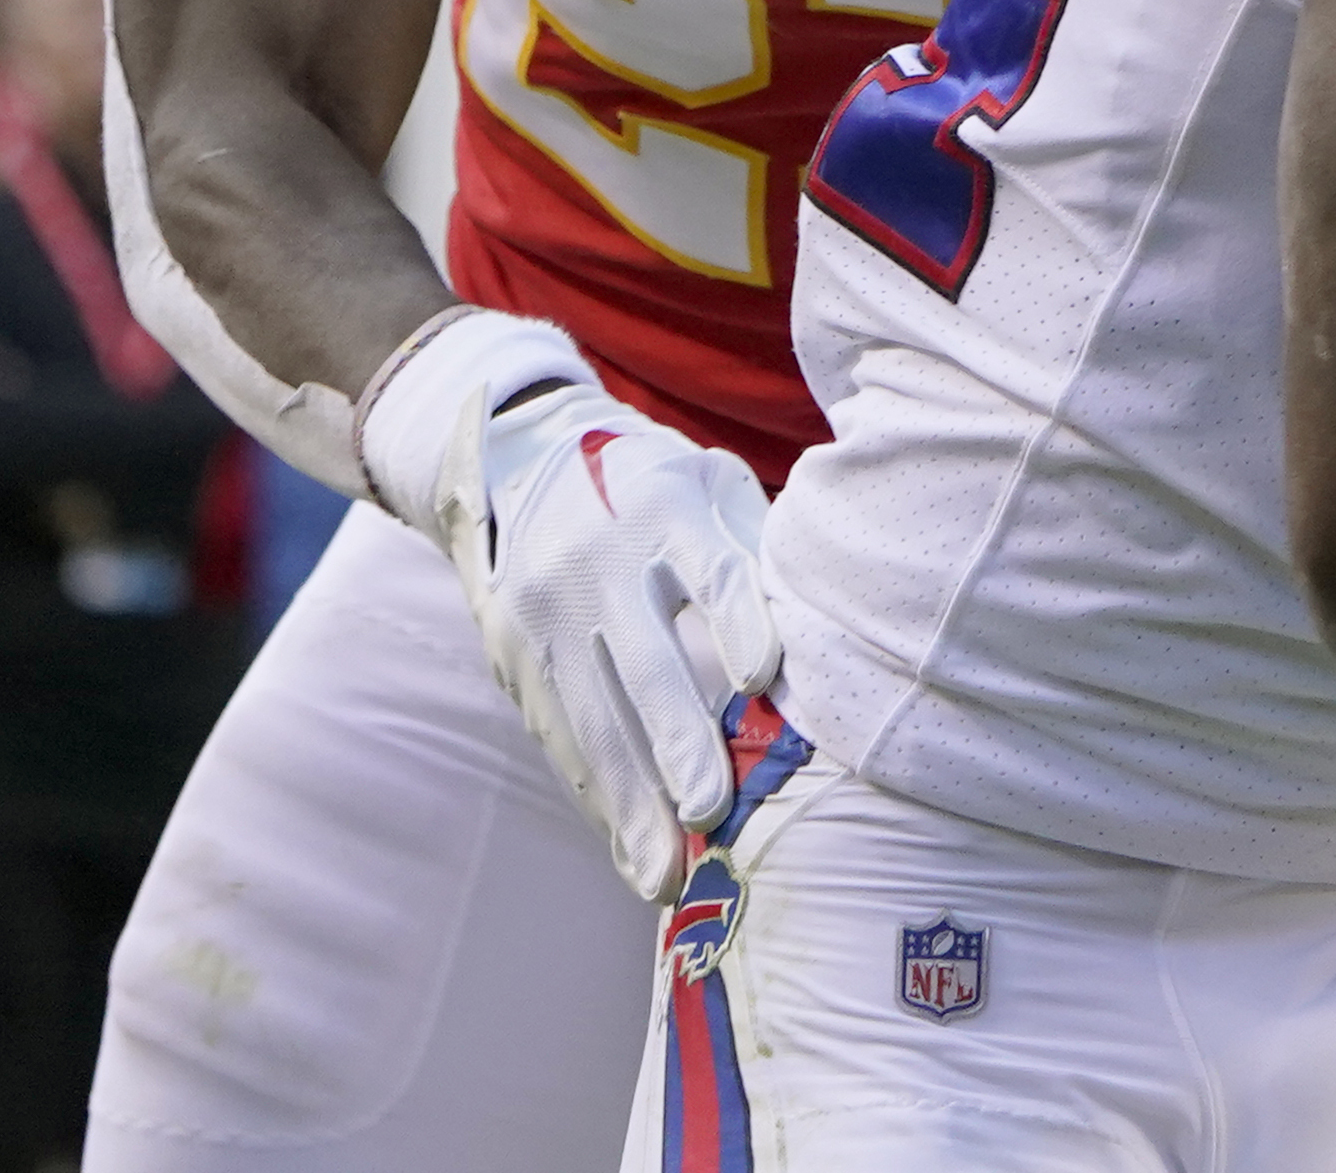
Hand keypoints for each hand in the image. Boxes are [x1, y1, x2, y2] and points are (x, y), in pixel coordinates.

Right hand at [360, 311, 782, 897]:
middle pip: (645, 660)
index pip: (711, 569)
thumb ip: (755, 552)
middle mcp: (596, 561)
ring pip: (592, 720)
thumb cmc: (653, 484)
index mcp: (663, 506)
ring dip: (631, 806)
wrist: (519, 458)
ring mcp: (545, 613)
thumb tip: (823, 641)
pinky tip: (629, 853)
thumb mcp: (707, 485)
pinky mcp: (512, 656)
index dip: (739, 623)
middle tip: (711, 812)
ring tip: (669, 876)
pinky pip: (561, 739)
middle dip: (677, 743)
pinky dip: (599, 801)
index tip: (766, 678)